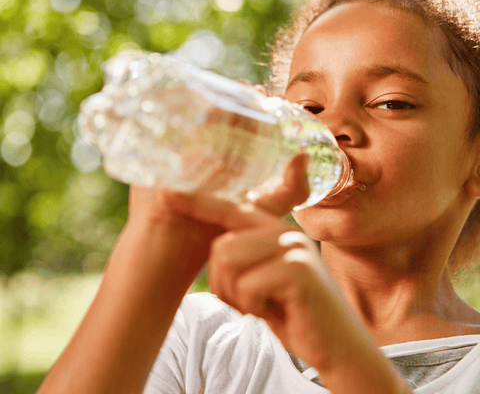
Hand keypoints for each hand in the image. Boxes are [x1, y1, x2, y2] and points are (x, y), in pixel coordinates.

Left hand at [163, 153, 346, 370]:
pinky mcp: (297, 269)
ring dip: (236, 296)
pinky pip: (246, 286)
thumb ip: (243, 253)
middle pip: (220, 246)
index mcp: (273, 228)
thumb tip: (215, 245)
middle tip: (249, 300)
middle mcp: (283, 230)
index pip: (228, 208)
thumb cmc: (290, 309)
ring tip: (261, 304)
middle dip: (223, 283)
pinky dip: (253, 308)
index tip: (168, 195)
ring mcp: (292, 246)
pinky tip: (275, 311)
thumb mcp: (262, 277)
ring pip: (228, 262)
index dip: (197, 203)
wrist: (335, 344)